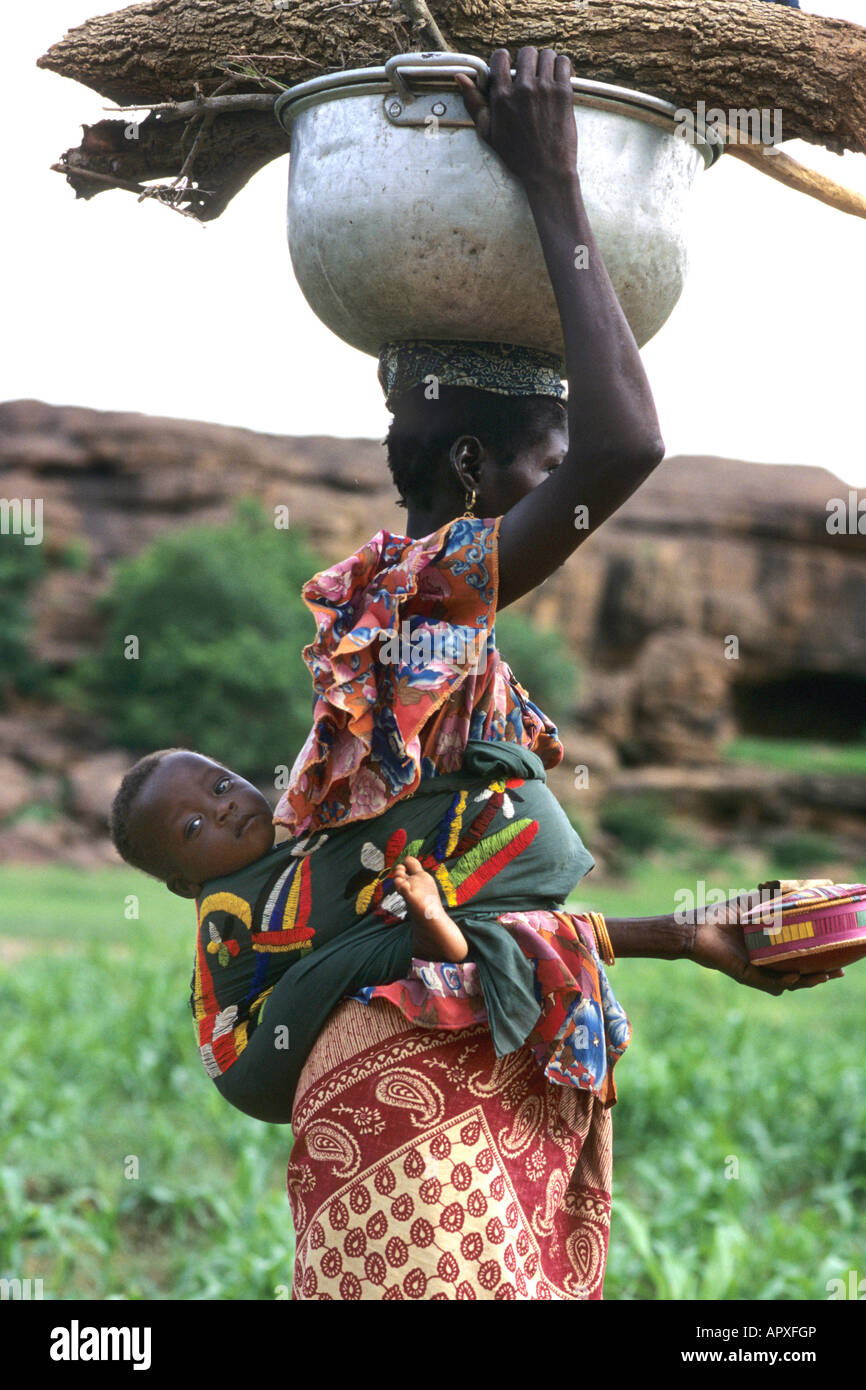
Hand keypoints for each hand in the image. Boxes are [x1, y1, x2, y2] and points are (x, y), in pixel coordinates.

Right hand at [455, 47, 577, 188]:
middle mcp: (523, 89)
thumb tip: (460, 77)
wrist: (547, 171)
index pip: (500, 57)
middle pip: (526, 52)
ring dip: (545, 63)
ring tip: (545, 77)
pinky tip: (558, 79)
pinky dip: (562, 67)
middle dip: (527, 61)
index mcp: (502, 97)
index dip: (504, 60)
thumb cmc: (517, 155)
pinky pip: (564, 63)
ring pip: (546, 55)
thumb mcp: (488, 132)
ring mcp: (545, 90)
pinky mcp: (563, 93)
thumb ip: (474, 103)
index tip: (509, 69)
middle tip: (530, 75)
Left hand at [688, 892, 843, 995]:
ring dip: (807, 980)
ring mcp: (758, 970)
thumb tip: (818, 884)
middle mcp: (767, 961)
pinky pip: (769, 983)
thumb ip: (786, 895)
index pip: (801, 956)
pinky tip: (794, 974)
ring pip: (788, 981)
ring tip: (823, 976)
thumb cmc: (725, 911)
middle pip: (800, 972)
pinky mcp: (746, 976)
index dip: (821, 958)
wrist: (695, 926)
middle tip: (838, 971)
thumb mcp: (760, 900)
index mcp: (772, 947)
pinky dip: (782, 980)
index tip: (841, 958)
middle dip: (820, 974)